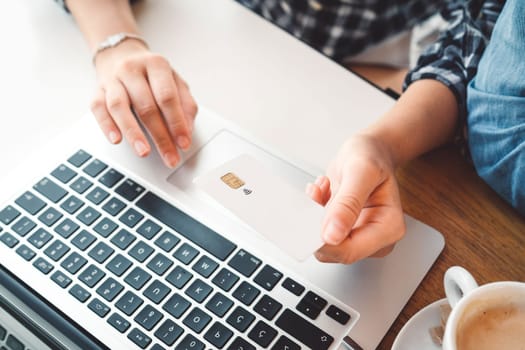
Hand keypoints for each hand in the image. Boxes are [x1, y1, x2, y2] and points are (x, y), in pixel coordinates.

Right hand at [90, 40, 197, 167]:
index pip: (167, 97)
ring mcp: (112, 80)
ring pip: (120, 107)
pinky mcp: (97, 91)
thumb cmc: (152, 74)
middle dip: (160, 136)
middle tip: (169, 156)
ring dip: (133, 133)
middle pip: (146, 106)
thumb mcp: (175, 82)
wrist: (120, 54)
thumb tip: (187, 132)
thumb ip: (185, 105)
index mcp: (156, 65)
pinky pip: (98, 109)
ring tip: (144, 152)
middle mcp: (132, 70)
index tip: (183, 143)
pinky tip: (116, 139)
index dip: (176, 122)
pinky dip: (107, 125)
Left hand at [306, 134, 404, 263]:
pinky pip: (320, 233)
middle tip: (317, 195)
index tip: (310, 218)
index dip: (325, 241)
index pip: (350, 251)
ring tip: (323, 190)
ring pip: (325, 242)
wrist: (368, 151)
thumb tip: (332, 235)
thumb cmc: (371, 157)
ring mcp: (360, 236)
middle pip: (336, 251)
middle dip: (319, 224)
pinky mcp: (345, 232)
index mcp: (389, 227)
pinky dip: (315, 212)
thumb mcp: (361, 171)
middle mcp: (377, 238)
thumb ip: (347, 203)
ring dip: (315, 215)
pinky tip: (323, 193)